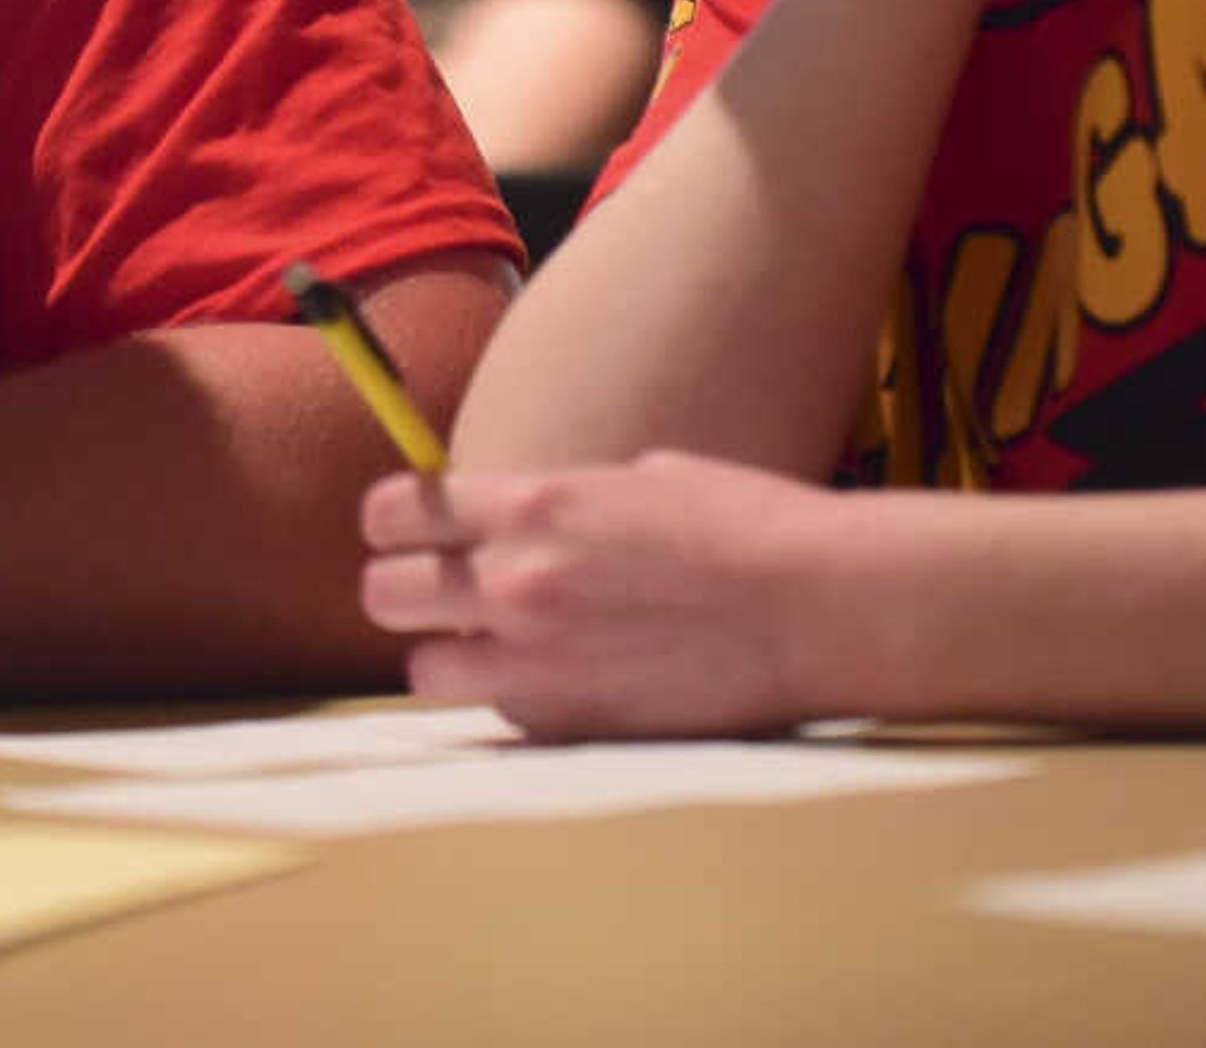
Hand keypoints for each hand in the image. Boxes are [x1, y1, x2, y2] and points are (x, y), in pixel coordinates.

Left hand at [359, 453, 846, 738]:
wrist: (822, 607)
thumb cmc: (746, 524)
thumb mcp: (638, 478)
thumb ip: (557, 504)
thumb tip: (514, 519)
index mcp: (532, 505)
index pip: (395, 512)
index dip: (392, 521)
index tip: (405, 528)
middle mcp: (516, 583)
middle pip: (384, 595)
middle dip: (403, 591)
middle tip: (434, 594)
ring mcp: (540, 663)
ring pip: (424, 674)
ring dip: (449, 659)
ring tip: (490, 651)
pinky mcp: (574, 727)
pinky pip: (503, 720)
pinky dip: (518, 706)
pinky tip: (564, 685)